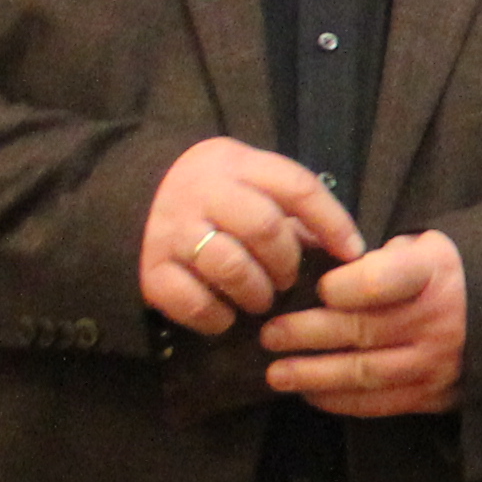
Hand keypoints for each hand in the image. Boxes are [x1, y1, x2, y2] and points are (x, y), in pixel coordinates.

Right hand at [141, 137, 364, 333]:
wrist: (129, 195)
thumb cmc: (212, 195)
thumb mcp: (248, 181)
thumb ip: (288, 208)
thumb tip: (344, 252)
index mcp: (236, 164)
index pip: (297, 186)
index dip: (333, 222)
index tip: (352, 253)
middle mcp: (201, 192)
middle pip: (264, 227)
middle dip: (287, 263)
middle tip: (287, 279)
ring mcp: (171, 230)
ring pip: (231, 266)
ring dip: (257, 292)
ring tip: (260, 299)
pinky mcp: (149, 269)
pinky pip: (193, 302)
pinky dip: (218, 317)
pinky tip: (226, 315)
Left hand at [262, 228, 467, 413]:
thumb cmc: (443, 274)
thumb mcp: (419, 246)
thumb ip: (370, 254)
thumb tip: (305, 256)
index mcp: (433, 271)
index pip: (377, 282)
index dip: (339, 287)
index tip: (317, 289)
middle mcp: (438, 319)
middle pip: (360, 330)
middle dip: (305, 334)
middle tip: (270, 336)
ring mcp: (438, 362)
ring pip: (363, 372)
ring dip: (313, 374)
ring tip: (276, 374)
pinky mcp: (435, 395)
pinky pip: (379, 403)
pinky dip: (339, 401)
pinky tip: (311, 393)